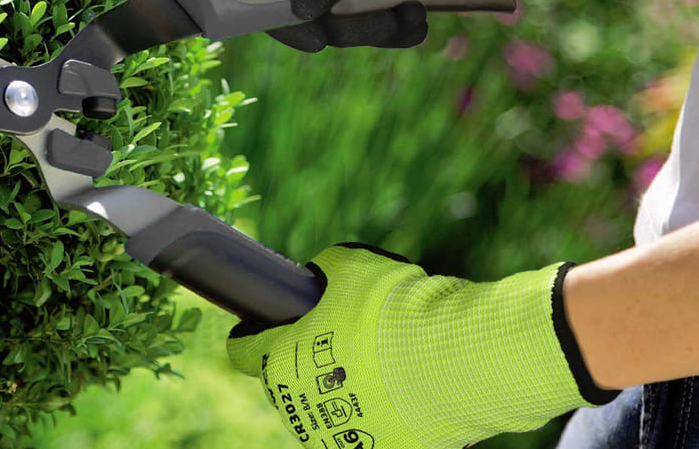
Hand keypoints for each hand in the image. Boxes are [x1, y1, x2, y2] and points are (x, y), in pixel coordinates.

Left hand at [226, 244, 615, 448]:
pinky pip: (369, 431)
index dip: (251, 334)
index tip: (260, 326)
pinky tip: (403, 390)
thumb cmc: (396, 309)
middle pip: (288, 383)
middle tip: (340, 339)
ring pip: (326, 411)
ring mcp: (338, 438)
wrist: (456, 357)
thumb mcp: (352, 267)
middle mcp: (300, 409)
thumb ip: (324, 273)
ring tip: (378, 365)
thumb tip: (320, 277)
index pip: (242, 352)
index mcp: (280, 363)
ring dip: (341, 391)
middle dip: (305, 362)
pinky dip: (379, 414)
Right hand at [259, 0, 582, 51]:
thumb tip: (296, 10)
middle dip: (346, 27)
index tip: (313, 37)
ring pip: (340, 26)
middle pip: (303, 11)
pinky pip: (373, 29)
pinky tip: (421, 16)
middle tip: (393, 19)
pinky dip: (396, 32)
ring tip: (415, 14)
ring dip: (376, 31)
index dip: (270, 8)